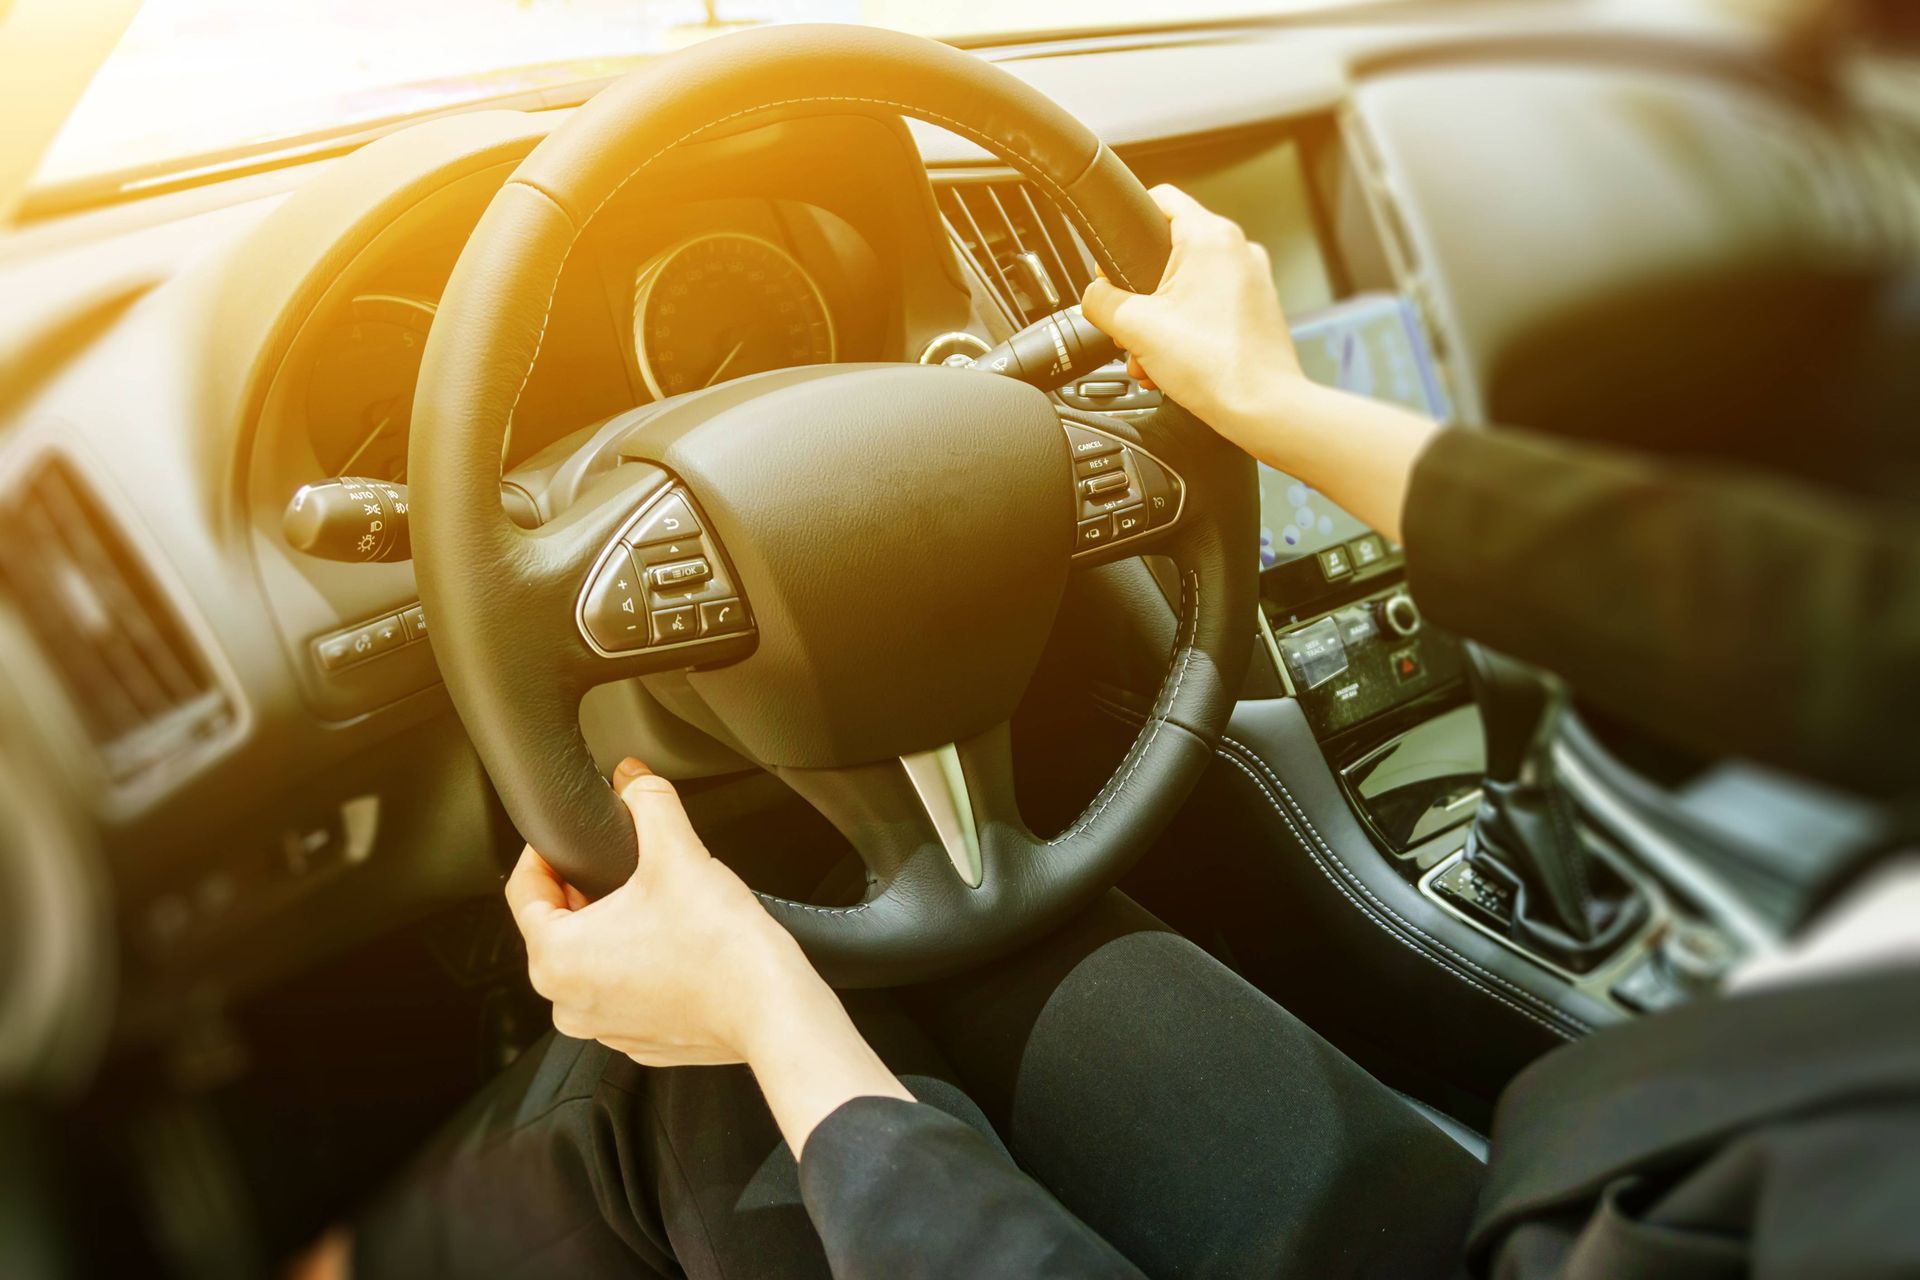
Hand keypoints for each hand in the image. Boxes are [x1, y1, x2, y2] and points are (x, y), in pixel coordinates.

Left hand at [507, 757, 816, 1065]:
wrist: (772, 1009)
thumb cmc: (721, 948)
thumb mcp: (677, 853)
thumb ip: (648, 802)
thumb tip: (634, 778)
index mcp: (555, 959)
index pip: (524, 890)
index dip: (547, 851)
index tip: (573, 837)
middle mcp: (567, 1002)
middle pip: (559, 926)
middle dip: (587, 890)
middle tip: (626, 865)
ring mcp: (604, 1028)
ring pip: (593, 961)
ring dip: (614, 930)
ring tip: (658, 906)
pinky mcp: (640, 1040)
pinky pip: (624, 991)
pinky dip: (641, 966)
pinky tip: (676, 945)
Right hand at [1081, 184, 1307, 454]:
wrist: (1263, 409)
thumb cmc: (1218, 367)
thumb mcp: (1136, 328)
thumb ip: (1101, 303)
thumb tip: (1092, 297)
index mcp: (1211, 238)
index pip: (1161, 198)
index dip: (1127, 222)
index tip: (1112, 255)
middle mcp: (1238, 251)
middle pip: (1169, 252)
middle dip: (1139, 293)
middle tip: (1126, 323)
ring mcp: (1250, 281)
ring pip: (1187, 286)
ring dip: (1158, 320)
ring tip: (1148, 355)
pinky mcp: (1254, 310)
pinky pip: (1207, 308)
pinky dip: (1184, 330)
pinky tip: (1169, 363)